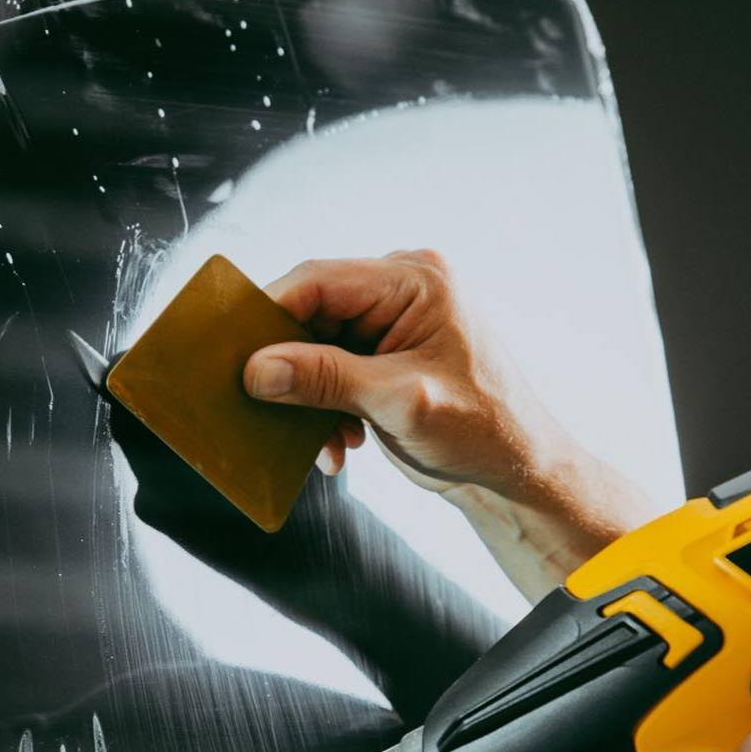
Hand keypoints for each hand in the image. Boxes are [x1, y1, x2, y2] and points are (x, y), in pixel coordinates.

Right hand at [244, 250, 654, 599]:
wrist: (516, 472)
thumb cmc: (482, 432)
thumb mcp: (399, 404)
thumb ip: (326, 379)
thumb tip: (259, 370)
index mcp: (417, 280)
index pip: (319, 280)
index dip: (269, 314)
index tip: (234, 356)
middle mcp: (404, 288)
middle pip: (312, 312)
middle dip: (291, 367)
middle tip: (269, 408)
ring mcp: (395, 320)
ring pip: (317, 345)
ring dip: (310, 397)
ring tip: (326, 442)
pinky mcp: (388, 353)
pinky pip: (334, 368)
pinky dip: (327, 407)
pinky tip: (341, 444)